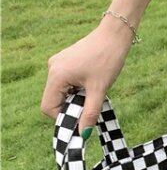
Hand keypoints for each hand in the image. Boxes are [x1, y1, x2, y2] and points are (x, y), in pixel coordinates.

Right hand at [41, 14, 134, 134]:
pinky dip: (78, 88)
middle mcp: (52, 69)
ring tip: (94, 89)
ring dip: (76, 97)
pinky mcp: (66, 61)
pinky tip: (93, 81)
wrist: (115, 34)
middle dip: (72, 107)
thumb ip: (90, 113)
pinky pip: (66, 82)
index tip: (82, 118)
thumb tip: (83, 134)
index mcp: (56, 76)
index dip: (64, 118)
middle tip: (92, 103)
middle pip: (54, 100)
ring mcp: (58, 63)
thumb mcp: (99, 89)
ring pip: (62, 91)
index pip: (48, 108)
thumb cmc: (108, 59)